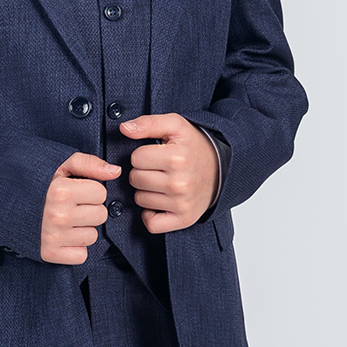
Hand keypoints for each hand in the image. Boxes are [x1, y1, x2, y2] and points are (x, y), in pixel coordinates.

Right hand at [40, 151, 120, 263]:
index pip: (101, 193)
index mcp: (61, 191)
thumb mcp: (60, 164)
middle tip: (70, 206)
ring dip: (82, 229)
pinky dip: (74, 248)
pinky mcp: (48, 253)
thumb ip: (89, 164)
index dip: (90, 190)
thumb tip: (116, 172)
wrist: (2, 200)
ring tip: (64, 220)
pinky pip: (81, 255)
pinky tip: (62, 236)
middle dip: (89, 209)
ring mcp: (53, 236)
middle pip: (100, 215)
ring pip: (92, 236)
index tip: (75, 190)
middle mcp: (58, 215)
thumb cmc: (35, 182)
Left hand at [119, 114, 219, 232]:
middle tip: (159, 169)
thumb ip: (148, 123)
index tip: (157, 154)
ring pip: (139, 199)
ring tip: (162, 183)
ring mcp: (181, 204)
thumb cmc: (194, 147)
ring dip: (146, 191)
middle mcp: (179, 183)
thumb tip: (124, 129)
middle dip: (143, 172)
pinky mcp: (183, 219)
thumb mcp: (175, 126)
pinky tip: (160, 203)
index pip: (135, 158)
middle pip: (135, 179)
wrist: (222, 169)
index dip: (143, 154)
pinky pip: (151, 223)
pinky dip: (151, 215)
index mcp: (176, 158)